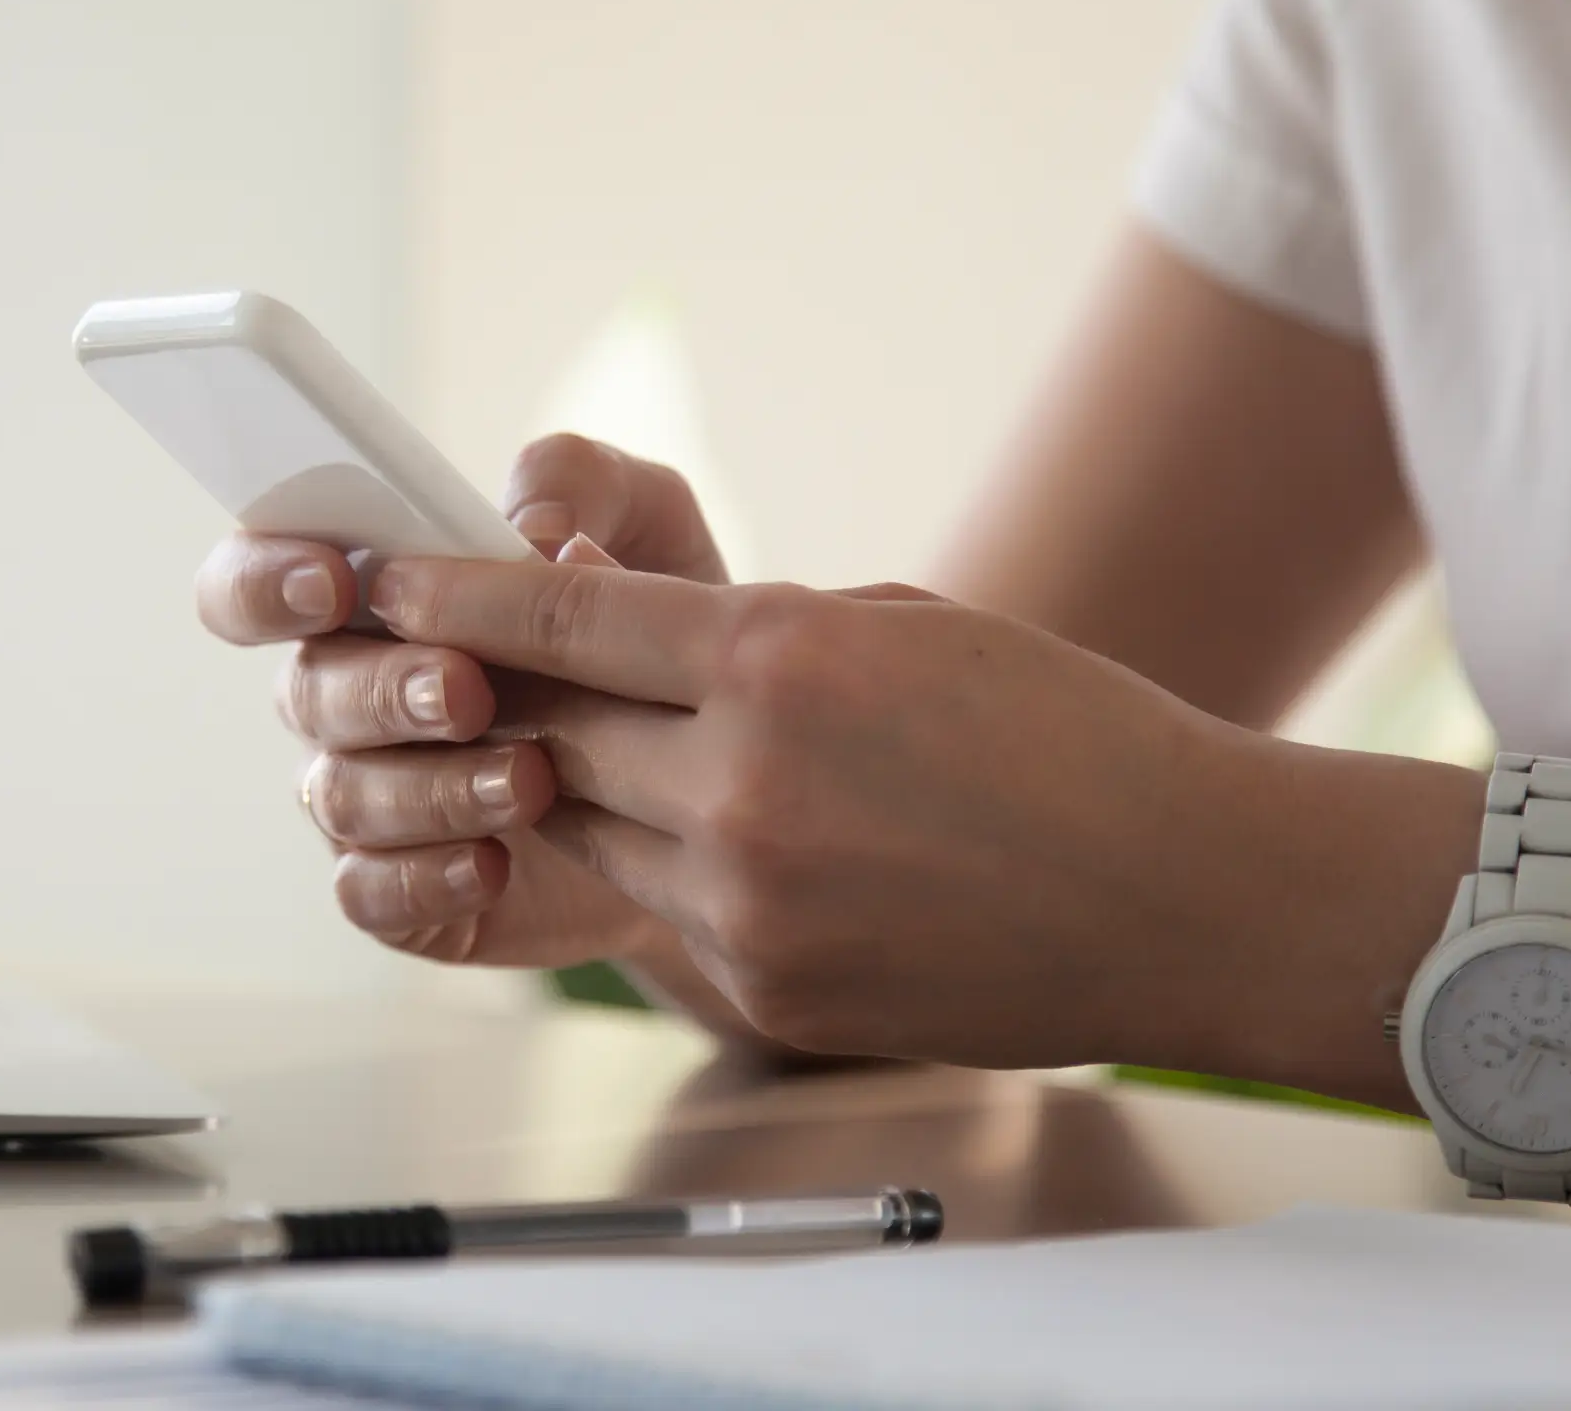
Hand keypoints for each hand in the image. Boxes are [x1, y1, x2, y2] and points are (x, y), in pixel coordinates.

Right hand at [193, 436, 740, 982]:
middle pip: (307, 691)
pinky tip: (495, 862)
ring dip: (429, 787)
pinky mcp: (403, 892)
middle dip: (384, 689)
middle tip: (470, 690)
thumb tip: (531, 527)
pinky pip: (369, 892)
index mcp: (370, 601)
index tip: (333, 583)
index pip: (254, 580)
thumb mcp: (648, 529)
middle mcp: (348, 698)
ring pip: (343, 796)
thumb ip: (583, 484)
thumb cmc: (656, 636)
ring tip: (530, 781)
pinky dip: (426, 877)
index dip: (265, 580)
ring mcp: (369, 800)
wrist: (720, 786)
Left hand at [361, 551, 1292, 1066]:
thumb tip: (638, 636)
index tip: (382, 582)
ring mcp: (746, 900)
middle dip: (509, 701)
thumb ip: (754, 633)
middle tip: (480, 674)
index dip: (452, 598)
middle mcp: (739, 784)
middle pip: (548, 734)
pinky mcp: (763, 987)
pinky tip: (755, 847)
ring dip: (595, 791)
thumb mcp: (902, 627)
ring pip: (595, 830)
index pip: (557, 621)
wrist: (1187, 895)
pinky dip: (676, 870)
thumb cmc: (1067, 735)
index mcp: (775, 661)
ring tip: (651, 759)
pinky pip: (665, 911)